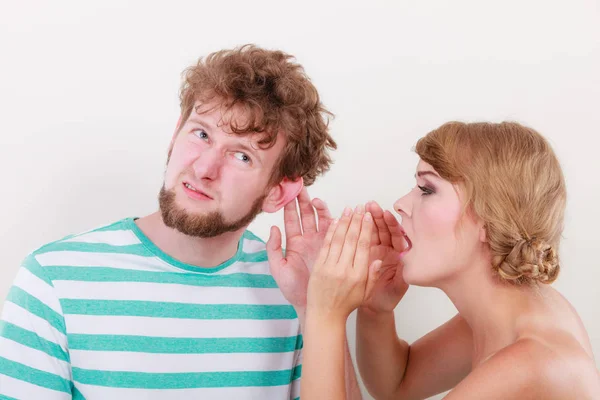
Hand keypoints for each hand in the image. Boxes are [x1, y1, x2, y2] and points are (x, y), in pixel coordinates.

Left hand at [267, 187, 332, 308]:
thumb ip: (273, 249)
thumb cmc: (293, 289)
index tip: (285, 191)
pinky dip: (330, 218)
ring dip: (316, 206)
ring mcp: (320, 241)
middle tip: (299, 185)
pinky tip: (327, 210)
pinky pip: (332, 228)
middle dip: (302, 200)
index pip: (290, 219)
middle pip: (305, 214)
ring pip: (318, 218)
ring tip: (312, 197)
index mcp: (293, 244)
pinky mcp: (332, 246)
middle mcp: (307, 239)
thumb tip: (273, 228)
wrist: (312, 304)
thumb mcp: (278, 269)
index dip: (288, 206)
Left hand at [306, 205, 381, 321]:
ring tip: (349, 210)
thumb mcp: (366, 293)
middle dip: (356, 221)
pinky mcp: (319, 267)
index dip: (366, 229)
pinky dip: (330, 232)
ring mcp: (330, 268)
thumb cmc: (347, 305)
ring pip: (339, 240)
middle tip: (360, 207)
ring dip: (344, 223)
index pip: (364, 246)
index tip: (368, 216)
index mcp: (359, 275)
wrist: (326, 315)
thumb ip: (372, 276)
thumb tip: (378, 259)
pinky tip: (335, 221)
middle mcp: (345, 270)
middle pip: (352, 240)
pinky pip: (326, 246)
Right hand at [361, 201, 408, 313]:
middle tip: (371, 205)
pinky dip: (359, 228)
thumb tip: (405, 262)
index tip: (387, 215)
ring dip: (369, 218)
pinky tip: (354, 218)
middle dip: (379, 216)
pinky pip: (362, 237)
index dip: (392, 225)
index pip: (397, 236)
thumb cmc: (387, 298)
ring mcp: (376, 249)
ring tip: (363, 207)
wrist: (373, 306)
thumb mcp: (397, 289)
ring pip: (374, 230)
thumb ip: (402, 277)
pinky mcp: (364, 252)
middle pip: (385, 229)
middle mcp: (389, 250)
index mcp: (399, 256)